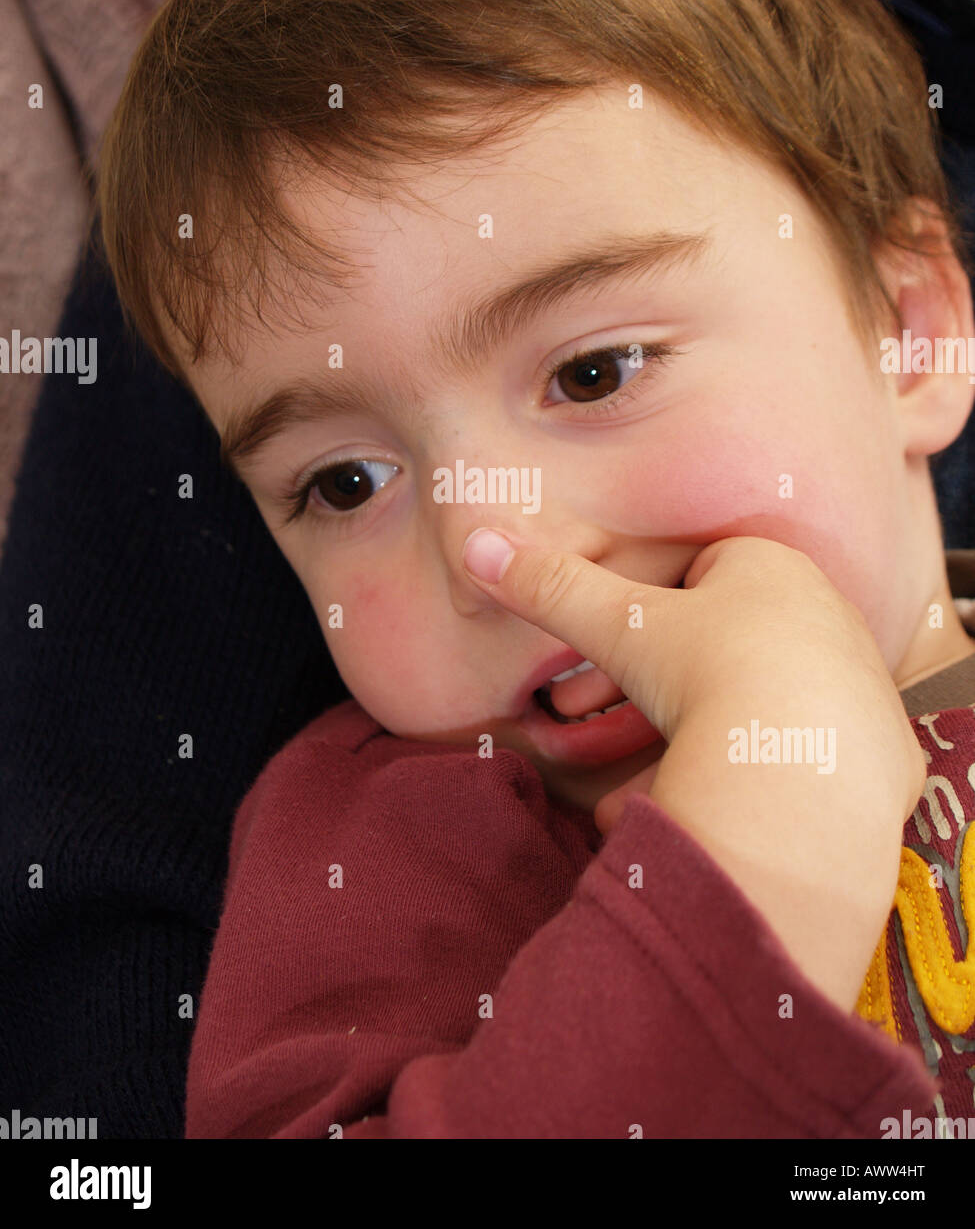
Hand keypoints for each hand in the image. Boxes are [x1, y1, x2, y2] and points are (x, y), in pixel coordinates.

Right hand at [463, 531, 925, 828]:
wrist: (806, 776)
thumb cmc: (713, 674)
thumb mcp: (620, 627)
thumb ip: (553, 588)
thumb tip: (477, 545)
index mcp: (771, 567)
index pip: (698, 571)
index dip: (641, 613)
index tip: (608, 652)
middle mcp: (826, 616)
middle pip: (721, 643)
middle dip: (657, 687)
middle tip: (603, 720)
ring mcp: (856, 687)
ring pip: (751, 707)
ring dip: (689, 744)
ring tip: (632, 785)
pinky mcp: (874, 756)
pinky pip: (789, 764)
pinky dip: (738, 787)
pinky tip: (691, 815)